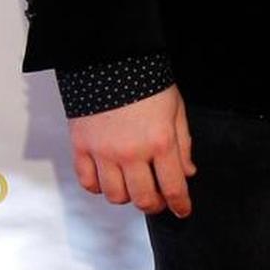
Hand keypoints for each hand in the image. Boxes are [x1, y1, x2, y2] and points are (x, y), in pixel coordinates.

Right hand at [68, 85, 195, 215]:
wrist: (110, 59)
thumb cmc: (148, 81)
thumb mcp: (176, 108)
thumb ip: (183, 143)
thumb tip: (188, 172)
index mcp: (160, 141)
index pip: (173, 186)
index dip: (180, 204)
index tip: (183, 211)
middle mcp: (131, 153)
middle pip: (143, 199)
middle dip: (155, 204)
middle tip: (159, 199)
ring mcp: (104, 153)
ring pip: (115, 196)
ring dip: (127, 196)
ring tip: (134, 184)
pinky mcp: (81, 148)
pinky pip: (88, 184)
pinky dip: (98, 187)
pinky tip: (108, 177)